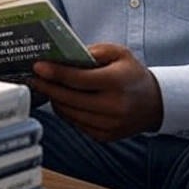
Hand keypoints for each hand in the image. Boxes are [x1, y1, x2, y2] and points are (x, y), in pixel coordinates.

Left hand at [30, 43, 162, 141]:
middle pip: (70, 98)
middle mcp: (114, 107)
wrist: (154, 103)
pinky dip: (66, 111)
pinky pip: (76, 124)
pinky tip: (62, 100)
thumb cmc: (132, 73)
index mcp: (117, 83)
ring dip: (55, 100)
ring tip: (46, 86)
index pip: (79, 79)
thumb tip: (64, 57)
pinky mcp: (105, 137)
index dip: (56, 73)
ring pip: (70, 113)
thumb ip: (93, 51)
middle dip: (48, 87)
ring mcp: (109, 125)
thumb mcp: (118, 53)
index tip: (38, 66)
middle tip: (34, 77)